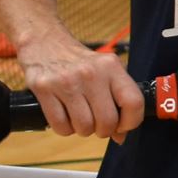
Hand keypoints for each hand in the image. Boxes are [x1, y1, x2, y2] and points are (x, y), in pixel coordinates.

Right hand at [15, 36, 145, 142]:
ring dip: (83, 130)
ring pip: (84, 127)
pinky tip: (65, 116)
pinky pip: (61, 126)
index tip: (123, 125)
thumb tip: (121, 135)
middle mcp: (91, 74)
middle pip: (107, 121)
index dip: (130, 122)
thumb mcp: (105, 70)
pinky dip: (65, 129)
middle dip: (104, 130)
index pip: (133, 102)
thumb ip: (118, 99)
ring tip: (80, 117)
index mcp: (111, 67)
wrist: (45, 42)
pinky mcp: (44, 89)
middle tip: (98, 124)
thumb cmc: (80, 62)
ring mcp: (66, 81)